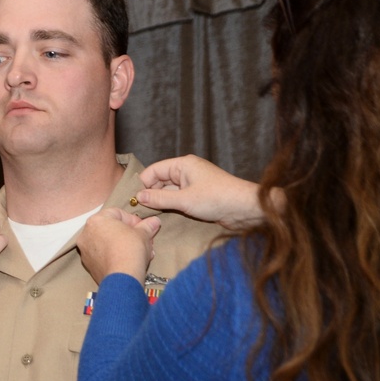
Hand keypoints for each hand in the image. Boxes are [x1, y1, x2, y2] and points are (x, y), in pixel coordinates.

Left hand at [77, 208, 159, 283]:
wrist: (122, 277)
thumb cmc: (130, 249)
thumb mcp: (143, 234)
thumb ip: (147, 226)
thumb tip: (154, 221)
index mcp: (97, 220)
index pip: (117, 213)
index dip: (133, 220)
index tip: (144, 228)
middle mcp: (86, 233)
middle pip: (111, 229)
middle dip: (129, 234)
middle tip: (143, 241)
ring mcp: (85, 250)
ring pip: (107, 243)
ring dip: (123, 245)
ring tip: (139, 253)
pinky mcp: (88, 265)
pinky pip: (103, 255)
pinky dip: (115, 256)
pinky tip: (128, 261)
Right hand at [135, 155, 267, 228]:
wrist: (245, 208)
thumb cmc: (217, 198)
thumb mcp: (184, 200)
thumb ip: (159, 198)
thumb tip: (138, 197)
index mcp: (182, 164)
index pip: (153, 171)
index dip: (142, 185)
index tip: (134, 202)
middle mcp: (186, 171)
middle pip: (159, 181)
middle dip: (150, 195)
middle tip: (140, 212)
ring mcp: (192, 183)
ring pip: (168, 191)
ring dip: (160, 202)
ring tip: (150, 216)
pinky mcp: (198, 195)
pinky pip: (178, 198)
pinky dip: (171, 206)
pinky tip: (165, 216)